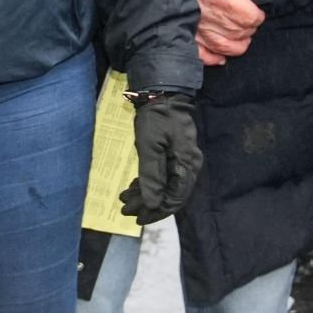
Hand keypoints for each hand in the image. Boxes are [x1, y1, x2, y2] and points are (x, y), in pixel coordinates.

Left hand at [118, 91, 203, 223]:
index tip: (138, 218)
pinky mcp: (174, 155)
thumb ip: (152, 176)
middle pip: (169, 195)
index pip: (174, 199)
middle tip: (124, 209)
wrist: (162, 94)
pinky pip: (163, 176)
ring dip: (144, 194)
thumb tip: (152, 203)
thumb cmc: (156, 119)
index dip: (156, 212)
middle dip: (146, 204)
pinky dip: (147, 183)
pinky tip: (133, 187)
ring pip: (164, 186)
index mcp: (187, 166)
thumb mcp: (149, 147)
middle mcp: (188, 167)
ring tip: (124, 199)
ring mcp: (182, 161)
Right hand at [194, 0, 271, 64]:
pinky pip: (204, 55)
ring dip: (238, 43)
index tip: (257, 12)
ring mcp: (198, 30)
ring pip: (227, 47)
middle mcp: (210, 17)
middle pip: (241, 32)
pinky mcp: (188, 37)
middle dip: (249, 28)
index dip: (258, 16)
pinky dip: (215, 58)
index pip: (250, 17)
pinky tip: (222, 55)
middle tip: (247, 21)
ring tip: (240, 35)